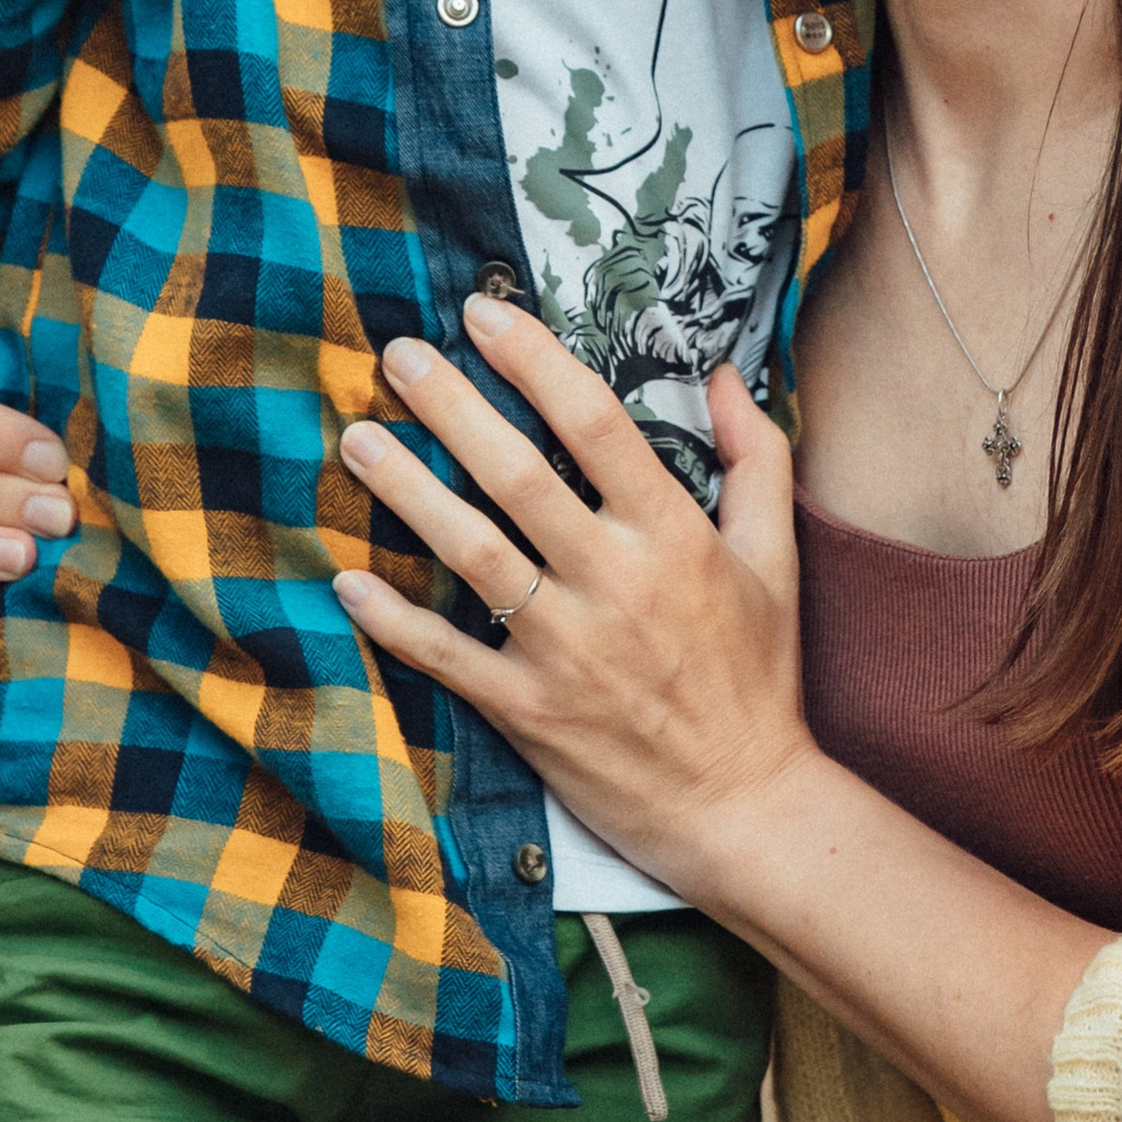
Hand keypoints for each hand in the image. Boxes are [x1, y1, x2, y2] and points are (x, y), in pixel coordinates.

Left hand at [331, 302, 806, 901]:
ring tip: (358, 439)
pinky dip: (391, 620)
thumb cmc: (759, 679)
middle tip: (397, 355)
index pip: (596, 425)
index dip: (536, 362)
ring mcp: (566, 651)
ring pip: (471, 553)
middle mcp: (614, 584)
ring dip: (407, 492)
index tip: (485, 314)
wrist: (744, 807)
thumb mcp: (777, 561)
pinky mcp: (527, 711)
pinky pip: (446, 655)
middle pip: (518, 476)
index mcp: (673, 537)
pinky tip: (345, 578)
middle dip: (452, 408)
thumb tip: (723, 373)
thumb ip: (757, 459)